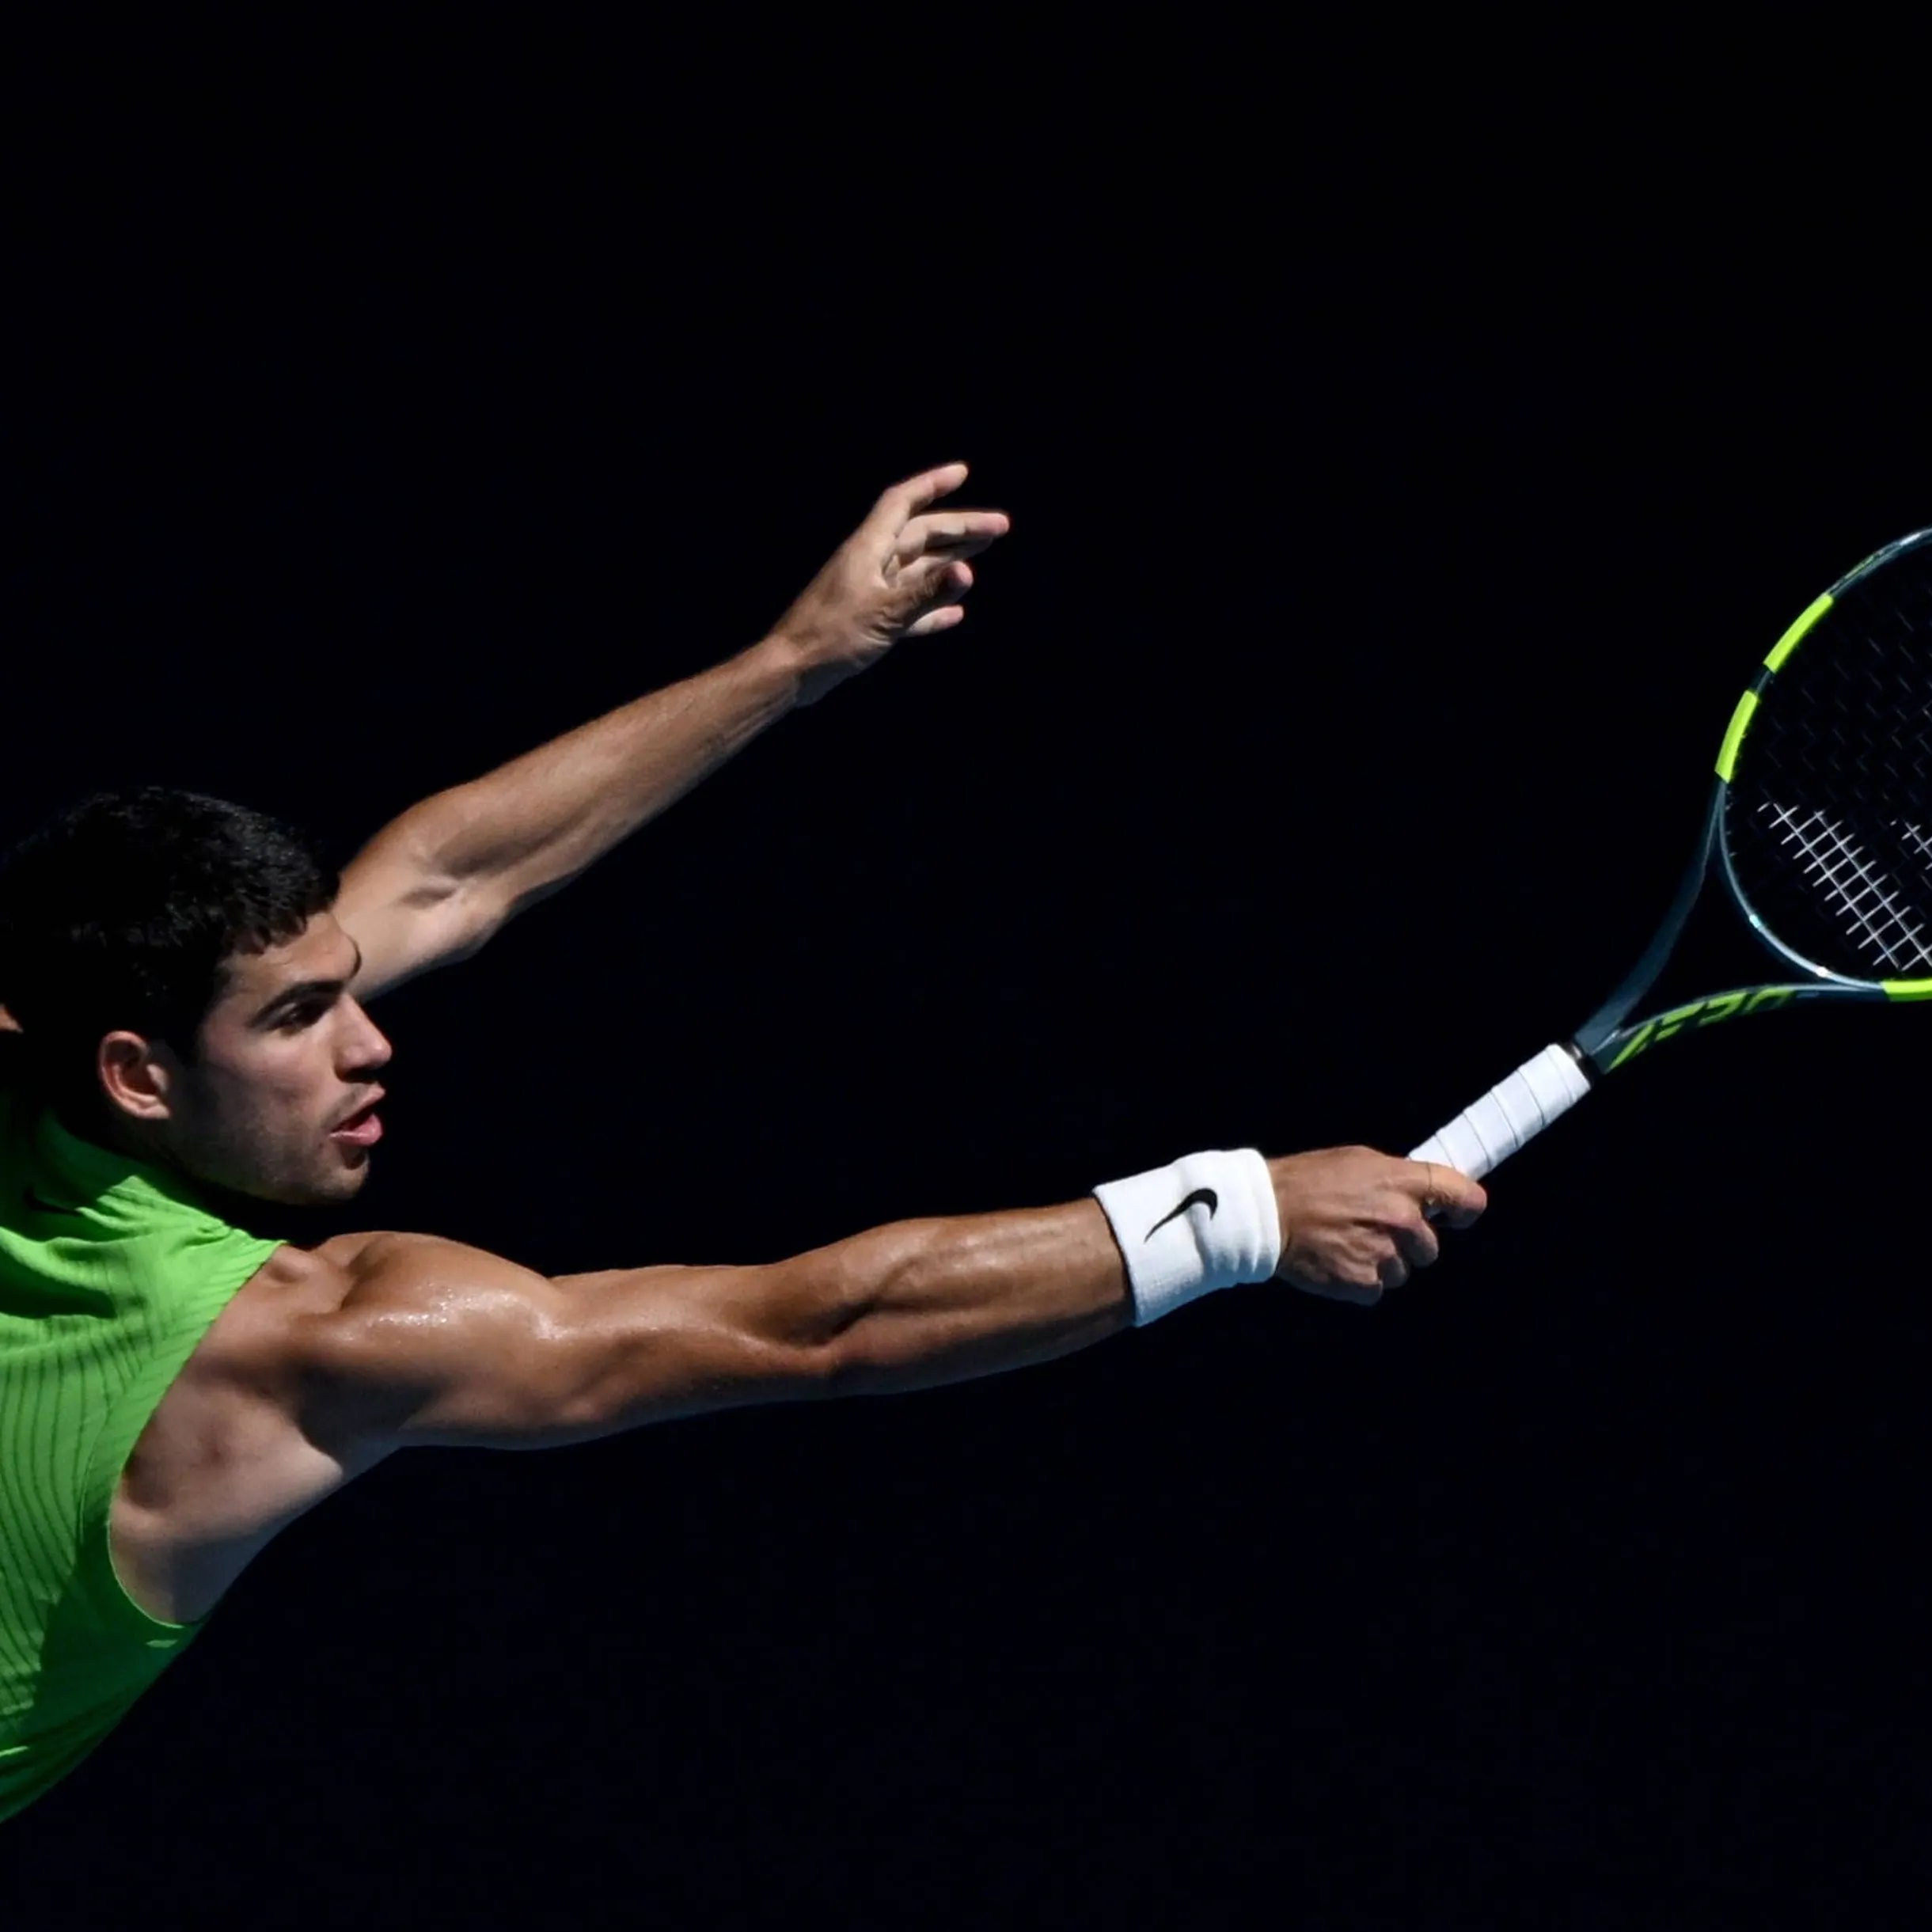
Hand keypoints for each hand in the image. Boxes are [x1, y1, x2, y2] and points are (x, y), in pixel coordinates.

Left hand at [770, 463, 1010, 704]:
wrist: (792, 671)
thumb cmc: (831, 636)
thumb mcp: (884, 614)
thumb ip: (926, 594)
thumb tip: (968, 572)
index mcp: (868, 548)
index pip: (903, 503)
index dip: (932, 485)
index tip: (963, 473)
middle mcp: (870, 563)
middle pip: (920, 535)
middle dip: (959, 527)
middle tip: (1000, 528)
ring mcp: (870, 591)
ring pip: (918, 568)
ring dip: (950, 560)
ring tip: (983, 553)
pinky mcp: (869, 620)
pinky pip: (909, 607)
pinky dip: (933, 607)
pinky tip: (956, 612)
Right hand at [1268, 1147, 1485, 1307]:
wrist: (1267, 1213)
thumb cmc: (1308, 1180)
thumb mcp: (1357, 1160)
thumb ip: (1396, 1178)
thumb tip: (1421, 1196)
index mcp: (1403, 1182)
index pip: (1466, 1198)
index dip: (1464, 1210)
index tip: (1455, 1215)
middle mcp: (1402, 1220)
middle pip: (1431, 1247)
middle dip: (1408, 1243)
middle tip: (1373, 1229)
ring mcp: (1384, 1255)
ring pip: (1403, 1271)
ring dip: (1382, 1263)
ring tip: (1348, 1244)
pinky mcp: (1363, 1283)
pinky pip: (1377, 1289)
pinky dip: (1361, 1280)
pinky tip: (1338, 1261)